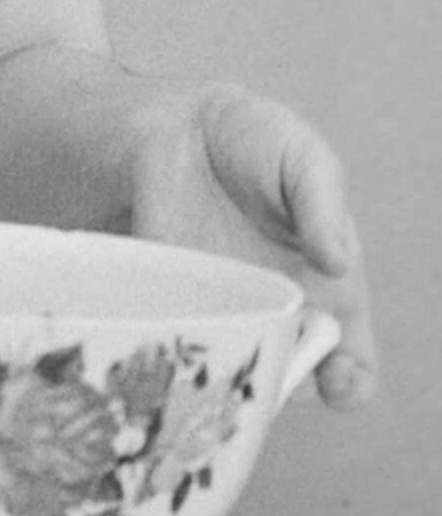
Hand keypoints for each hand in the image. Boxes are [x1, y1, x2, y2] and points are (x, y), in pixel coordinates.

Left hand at [124, 83, 375, 409]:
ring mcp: (219, 314)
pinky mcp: (169, 304)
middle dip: (279, 389)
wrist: (177, 126)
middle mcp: (274, 316)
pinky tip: (166, 346)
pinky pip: (175, 350)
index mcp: (324, 292)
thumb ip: (322, 205)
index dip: (348, 381)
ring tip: (216, 361)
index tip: (335, 379)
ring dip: (222, 383)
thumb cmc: (255, 141)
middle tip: (265, 370)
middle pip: (285, 381)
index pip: (349, 362)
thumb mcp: (303, 159)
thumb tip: (337, 262)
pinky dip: (170, 362)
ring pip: (228, 377)